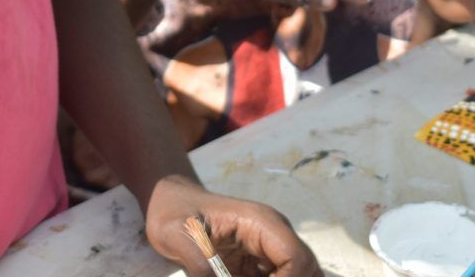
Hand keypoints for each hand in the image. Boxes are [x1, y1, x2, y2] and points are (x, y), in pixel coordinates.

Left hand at [144, 175, 321, 276]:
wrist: (169, 205)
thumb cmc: (173, 213)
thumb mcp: (176, 236)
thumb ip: (199, 266)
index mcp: (261, 223)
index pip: (296, 258)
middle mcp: (273, 237)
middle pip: (305, 271)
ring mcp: (268, 253)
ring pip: (294, 275)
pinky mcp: (258, 268)